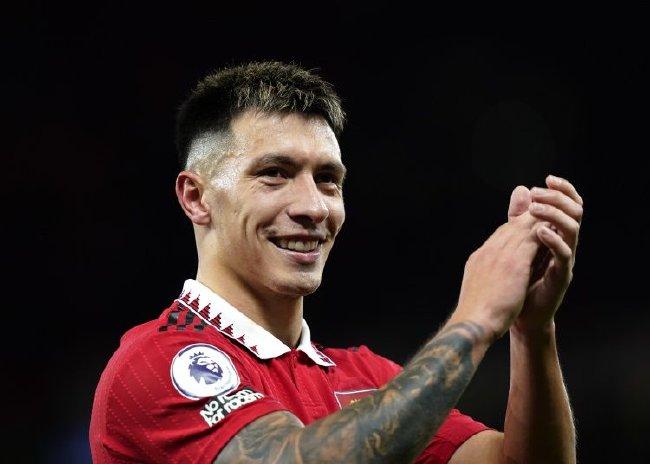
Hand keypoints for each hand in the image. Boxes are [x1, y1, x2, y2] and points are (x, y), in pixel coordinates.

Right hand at [454, 211, 544, 340]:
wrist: (473, 323)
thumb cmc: (475, 315)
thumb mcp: (478, 290)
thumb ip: (486, 278)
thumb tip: (490, 279)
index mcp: (478, 259)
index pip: (498, 237)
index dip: (513, 228)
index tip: (525, 224)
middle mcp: (488, 252)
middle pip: (509, 228)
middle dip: (525, 217)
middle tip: (542, 209)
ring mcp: (499, 255)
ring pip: (522, 230)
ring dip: (537, 221)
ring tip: (552, 215)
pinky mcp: (514, 263)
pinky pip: (532, 240)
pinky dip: (544, 233)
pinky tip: (556, 229)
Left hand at [507, 175, 583, 331]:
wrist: (518, 315)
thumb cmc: (517, 280)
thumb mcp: (515, 243)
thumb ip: (519, 218)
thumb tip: (521, 189)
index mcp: (555, 234)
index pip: (568, 206)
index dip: (563, 190)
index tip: (547, 179)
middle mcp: (564, 245)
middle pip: (575, 213)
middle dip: (558, 198)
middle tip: (539, 193)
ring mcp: (564, 260)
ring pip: (572, 230)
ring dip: (555, 215)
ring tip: (536, 209)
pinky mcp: (561, 276)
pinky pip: (563, 255)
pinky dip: (553, 240)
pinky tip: (539, 232)